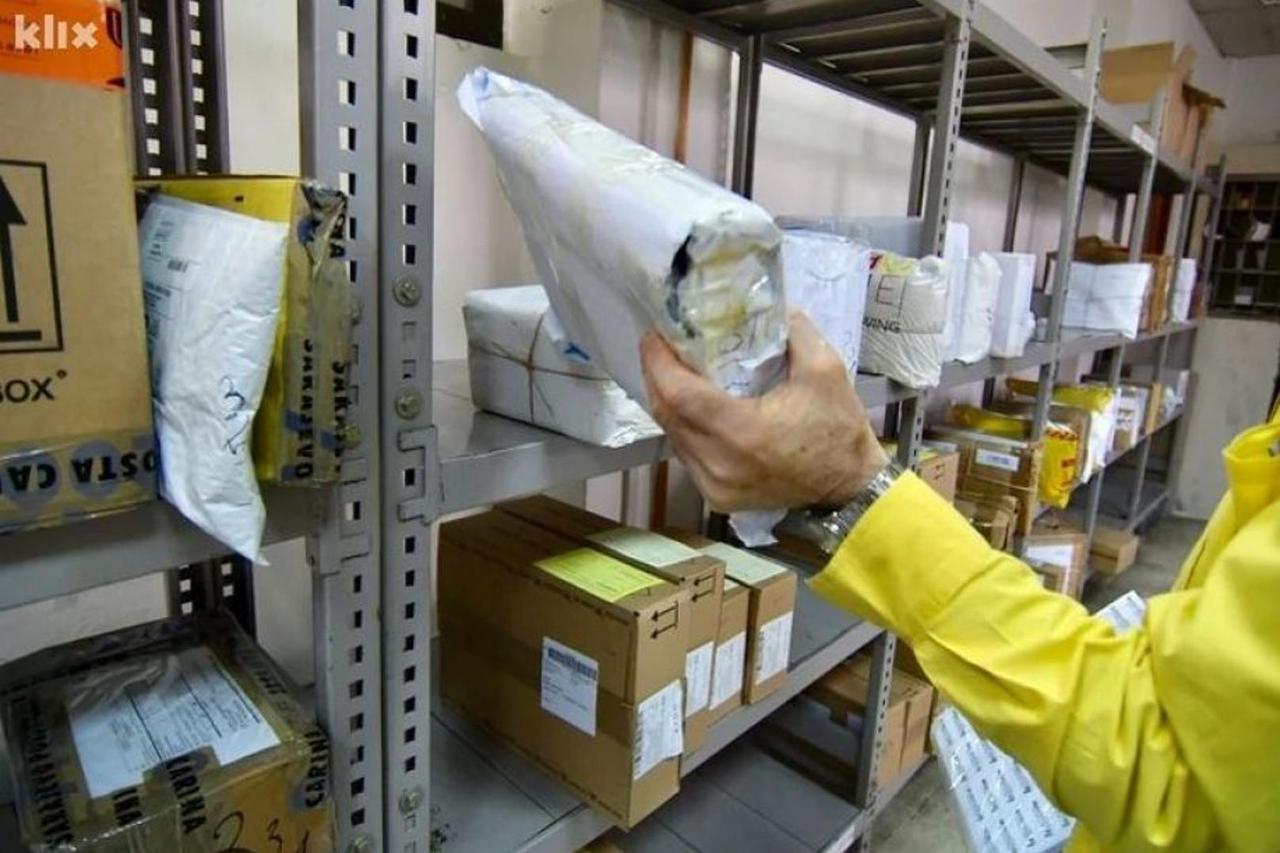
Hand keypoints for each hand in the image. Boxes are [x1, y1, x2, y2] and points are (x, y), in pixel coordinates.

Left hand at [640, 310, 888, 511]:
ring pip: (673, 436)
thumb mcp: (825, 368)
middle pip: (666, 414)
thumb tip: (765, 306)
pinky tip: (694, 408)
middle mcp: (719, 463)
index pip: (678, 394)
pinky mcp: (717, 497)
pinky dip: (685, 429)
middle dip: (658, 376)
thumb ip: (792, 330)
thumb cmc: (839, 429)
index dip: (658, 362)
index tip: (654, 334)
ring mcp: (714, 486)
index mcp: (742, 432)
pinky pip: (687, 456)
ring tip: (676, 371)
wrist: (851, 487)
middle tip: (662, 346)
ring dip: (669, 403)